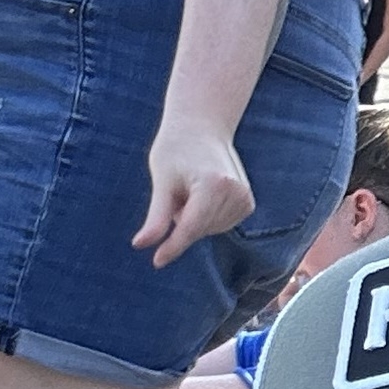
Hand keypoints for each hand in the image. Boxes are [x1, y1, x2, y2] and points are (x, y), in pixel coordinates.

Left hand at [136, 121, 254, 268]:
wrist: (202, 126)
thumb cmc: (176, 148)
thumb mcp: (162, 181)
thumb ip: (156, 217)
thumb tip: (141, 245)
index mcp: (214, 185)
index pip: (190, 227)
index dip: (172, 246)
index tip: (157, 262)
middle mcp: (236, 194)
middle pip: (198, 229)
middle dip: (181, 219)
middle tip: (177, 189)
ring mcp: (245, 200)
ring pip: (209, 230)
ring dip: (193, 218)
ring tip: (191, 188)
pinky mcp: (248, 204)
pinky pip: (219, 225)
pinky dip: (205, 217)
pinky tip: (204, 193)